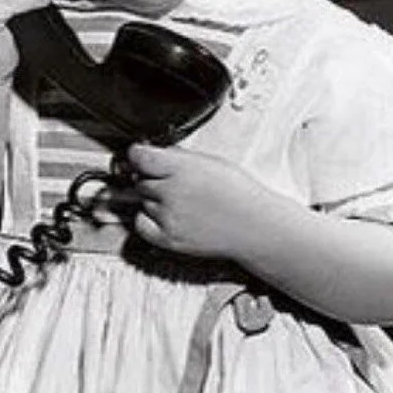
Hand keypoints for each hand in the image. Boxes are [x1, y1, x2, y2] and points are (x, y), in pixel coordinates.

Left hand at [127, 143, 260, 259]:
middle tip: (172, 182)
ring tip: (180, 201)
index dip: (138, 154)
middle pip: (140, 179)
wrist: (254, 226)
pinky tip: (166, 214)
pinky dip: (148, 218)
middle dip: (152, 178)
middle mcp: (171, 192)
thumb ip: (178, 157)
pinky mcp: (168, 239)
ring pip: (143, 201)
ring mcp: (168, 217)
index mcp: (182, 168)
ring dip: (155, 199)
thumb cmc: (239, 194)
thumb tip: (155, 154)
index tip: (140, 156)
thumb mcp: (210, 162)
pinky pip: (141, 223)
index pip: (139, 157)